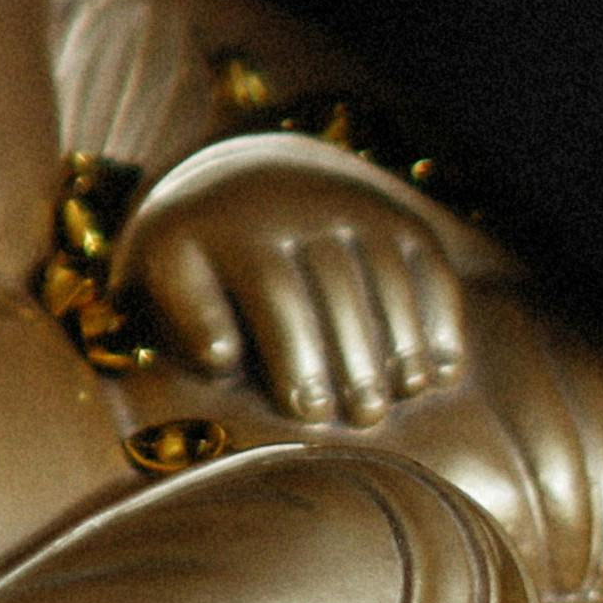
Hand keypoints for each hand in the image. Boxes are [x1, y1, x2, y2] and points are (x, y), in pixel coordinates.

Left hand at [121, 157, 474, 428]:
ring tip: (400, 397)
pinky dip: (440, 318)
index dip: (292, 353)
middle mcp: (294, 205)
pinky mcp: (397, 218)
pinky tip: (441, 372)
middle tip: (360, 419)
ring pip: (385, 275)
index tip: (303, 410)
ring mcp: (352, 206)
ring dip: (400, 340)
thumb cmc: (197, 263)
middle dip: (350, 356)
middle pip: (333, 285)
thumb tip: (221, 357)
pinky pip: (427, 266)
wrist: (243, 183)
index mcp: (229, 225)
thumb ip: (181, 319)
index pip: (271, 289)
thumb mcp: (161, 278)